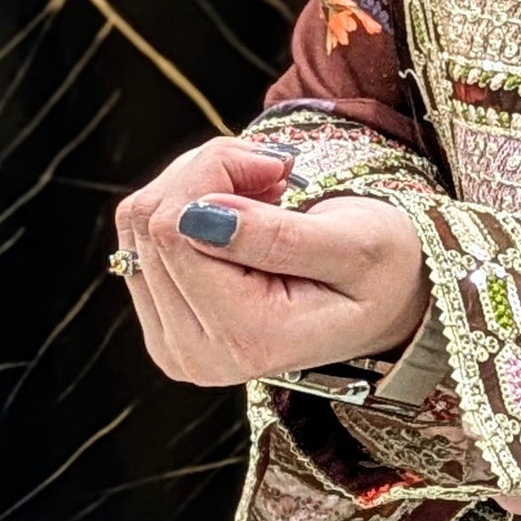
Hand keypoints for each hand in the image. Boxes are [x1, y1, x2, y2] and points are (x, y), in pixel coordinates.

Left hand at [114, 139, 430, 386]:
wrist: (383, 305)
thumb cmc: (382, 271)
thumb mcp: (355, 246)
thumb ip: (278, 237)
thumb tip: (196, 216)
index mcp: (246, 338)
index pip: (176, 227)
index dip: (218, 172)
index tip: (279, 166)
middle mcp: (196, 354)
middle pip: (149, 223)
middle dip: (208, 174)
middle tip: (273, 173)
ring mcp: (172, 344)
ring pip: (136, 224)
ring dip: (196, 186)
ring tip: (261, 192)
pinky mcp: (162, 326)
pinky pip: (137, 240)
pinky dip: (183, 206)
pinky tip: (235, 212)